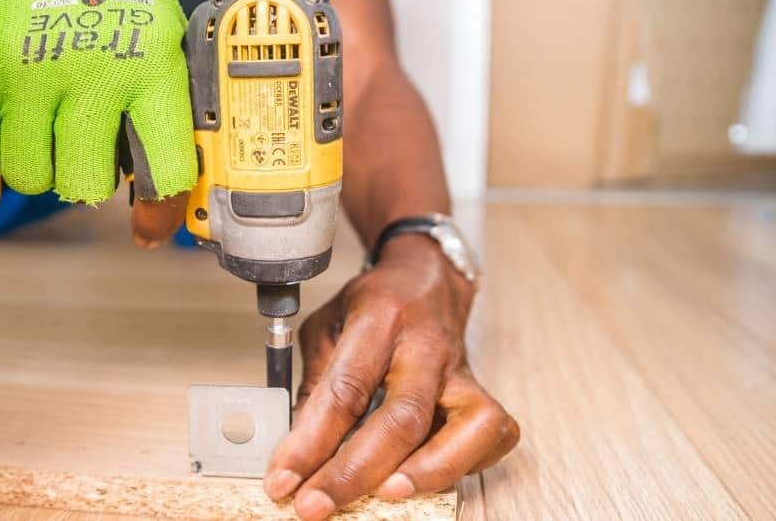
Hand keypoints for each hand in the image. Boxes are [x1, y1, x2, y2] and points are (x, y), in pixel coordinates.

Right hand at [0, 0, 196, 229]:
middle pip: (85, 187)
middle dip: (86, 180)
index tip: (152, 220)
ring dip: (39, 165)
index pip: (165, 169)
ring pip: (30, 177)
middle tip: (83, 151)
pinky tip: (12, 117)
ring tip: (46, 127)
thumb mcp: (160, 35)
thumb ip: (163, 108)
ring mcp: (27, 71)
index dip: (161, 207)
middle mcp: (91, 72)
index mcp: (151, 65)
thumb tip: (164, 198)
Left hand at [264, 235, 519, 519]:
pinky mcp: (482, 390)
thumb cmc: (374, 305)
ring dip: (426, 472)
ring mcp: (460, 370)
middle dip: (355, 472)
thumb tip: (297, 449)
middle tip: (316, 506)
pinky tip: (428, 477)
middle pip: (402, 417)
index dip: (310, 442)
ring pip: (465, 428)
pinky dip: (465, 464)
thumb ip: (315, 384)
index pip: (344, 389)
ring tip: (384, 497)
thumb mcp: (327, 327)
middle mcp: (425, 345)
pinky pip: (492, 434)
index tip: (283, 480)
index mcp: (379, 319)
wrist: (426, 278)